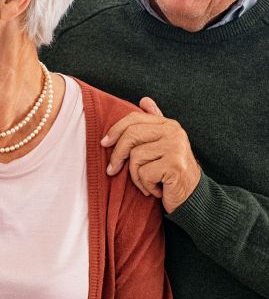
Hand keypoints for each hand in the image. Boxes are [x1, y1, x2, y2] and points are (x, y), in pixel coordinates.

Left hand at [101, 97, 201, 212]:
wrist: (193, 198)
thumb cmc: (171, 172)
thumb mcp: (163, 144)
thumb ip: (154, 122)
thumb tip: (144, 100)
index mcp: (169, 124)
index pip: (134, 118)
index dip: (115, 130)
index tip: (104, 143)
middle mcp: (174, 132)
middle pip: (131, 135)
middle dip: (117, 154)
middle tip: (111, 170)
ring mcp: (176, 148)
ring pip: (135, 157)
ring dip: (136, 176)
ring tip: (147, 182)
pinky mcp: (175, 166)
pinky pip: (144, 173)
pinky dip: (145, 186)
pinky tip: (157, 190)